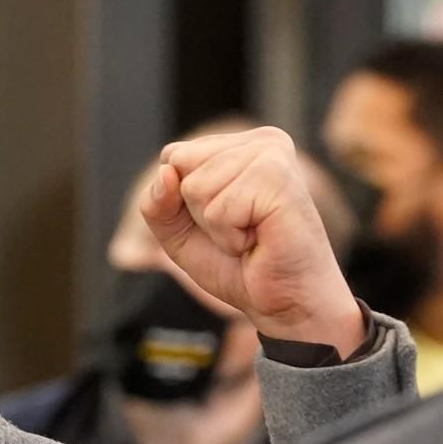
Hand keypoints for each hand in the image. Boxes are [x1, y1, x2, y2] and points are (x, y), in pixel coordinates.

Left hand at [143, 127, 363, 357]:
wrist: (285, 302)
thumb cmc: (237, 265)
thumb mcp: (178, 233)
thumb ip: (157, 202)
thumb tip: (166, 171)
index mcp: (241, 144)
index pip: (173, 156)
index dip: (180, 202)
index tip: (221, 220)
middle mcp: (261, 141)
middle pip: (180, 166)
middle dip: (196, 213)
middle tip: (238, 230)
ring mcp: (272, 154)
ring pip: (195, 187)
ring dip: (215, 226)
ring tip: (250, 235)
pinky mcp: (278, 177)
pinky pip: (217, 209)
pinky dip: (229, 237)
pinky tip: (259, 240)